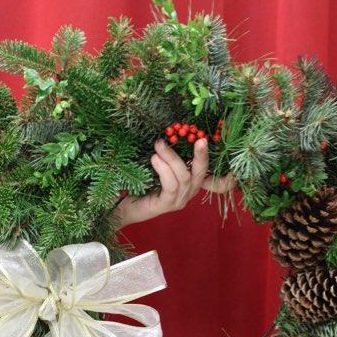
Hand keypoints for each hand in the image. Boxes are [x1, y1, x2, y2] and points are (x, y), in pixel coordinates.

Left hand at [114, 137, 234, 228]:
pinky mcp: (166, 205)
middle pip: (200, 172)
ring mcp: (178, 201)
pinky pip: (171, 186)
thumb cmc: (137, 182)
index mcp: (188, 182)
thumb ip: (167, 154)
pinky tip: (155, 160)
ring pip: (183, 177)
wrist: (119, 205)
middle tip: (198, 138)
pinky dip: (164, 170)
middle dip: (201, 155)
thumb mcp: (155, 165)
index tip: (216, 146)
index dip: (217, 163)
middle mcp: (187, 193)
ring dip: (171, 158)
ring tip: (158, 145)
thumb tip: (169, 132)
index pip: (208, 173)